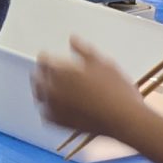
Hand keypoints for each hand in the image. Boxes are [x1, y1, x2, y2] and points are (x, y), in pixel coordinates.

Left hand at [30, 40, 154, 143]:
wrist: (125, 119)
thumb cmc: (117, 91)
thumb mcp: (103, 64)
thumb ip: (84, 50)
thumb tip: (72, 38)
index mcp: (61, 72)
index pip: (44, 60)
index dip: (45, 57)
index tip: (47, 56)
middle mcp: (52, 89)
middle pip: (37, 78)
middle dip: (41, 73)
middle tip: (45, 71)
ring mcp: (54, 107)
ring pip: (39, 96)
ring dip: (41, 90)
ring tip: (48, 87)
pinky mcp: (60, 123)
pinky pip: (46, 114)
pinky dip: (47, 108)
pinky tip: (53, 106)